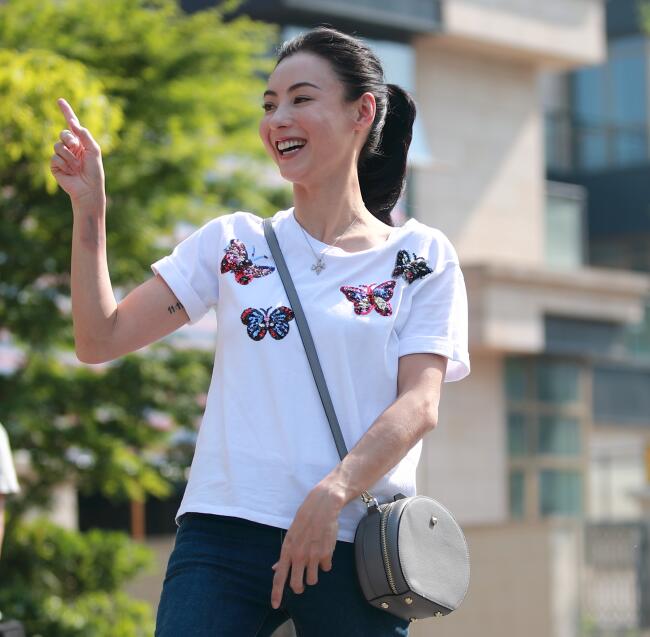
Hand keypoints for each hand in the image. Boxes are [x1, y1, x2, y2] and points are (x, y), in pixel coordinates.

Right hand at [50, 98, 104, 206]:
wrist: (89, 189)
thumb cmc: (94, 171)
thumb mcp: (94, 151)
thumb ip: (85, 136)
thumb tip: (74, 123)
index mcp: (81, 142)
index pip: (72, 125)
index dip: (66, 112)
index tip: (60, 100)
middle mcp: (70, 147)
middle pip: (63, 133)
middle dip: (69, 139)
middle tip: (76, 148)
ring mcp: (62, 156)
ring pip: (57, 146)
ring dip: (69, 156)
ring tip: (76, 166)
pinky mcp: (55, 166)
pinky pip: (54, 158)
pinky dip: (64, 164)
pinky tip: (70, 171)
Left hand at [270, 485, 343, 608]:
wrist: (321, 508)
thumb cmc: (303, 521)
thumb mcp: (290, 536)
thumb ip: (284, 556)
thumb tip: (276, 569)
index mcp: (287, 550)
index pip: (279, 577)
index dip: (276, 593)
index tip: (275, 605)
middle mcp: (299, 556)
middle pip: (297, 585)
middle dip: (299, 587)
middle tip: (301, 583)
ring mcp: (313, 556)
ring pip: (313, 580)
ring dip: (313, 574)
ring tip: (314, 561)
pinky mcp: (326, 554)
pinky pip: (326, 568)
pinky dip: (325, 563)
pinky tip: (324, 551)